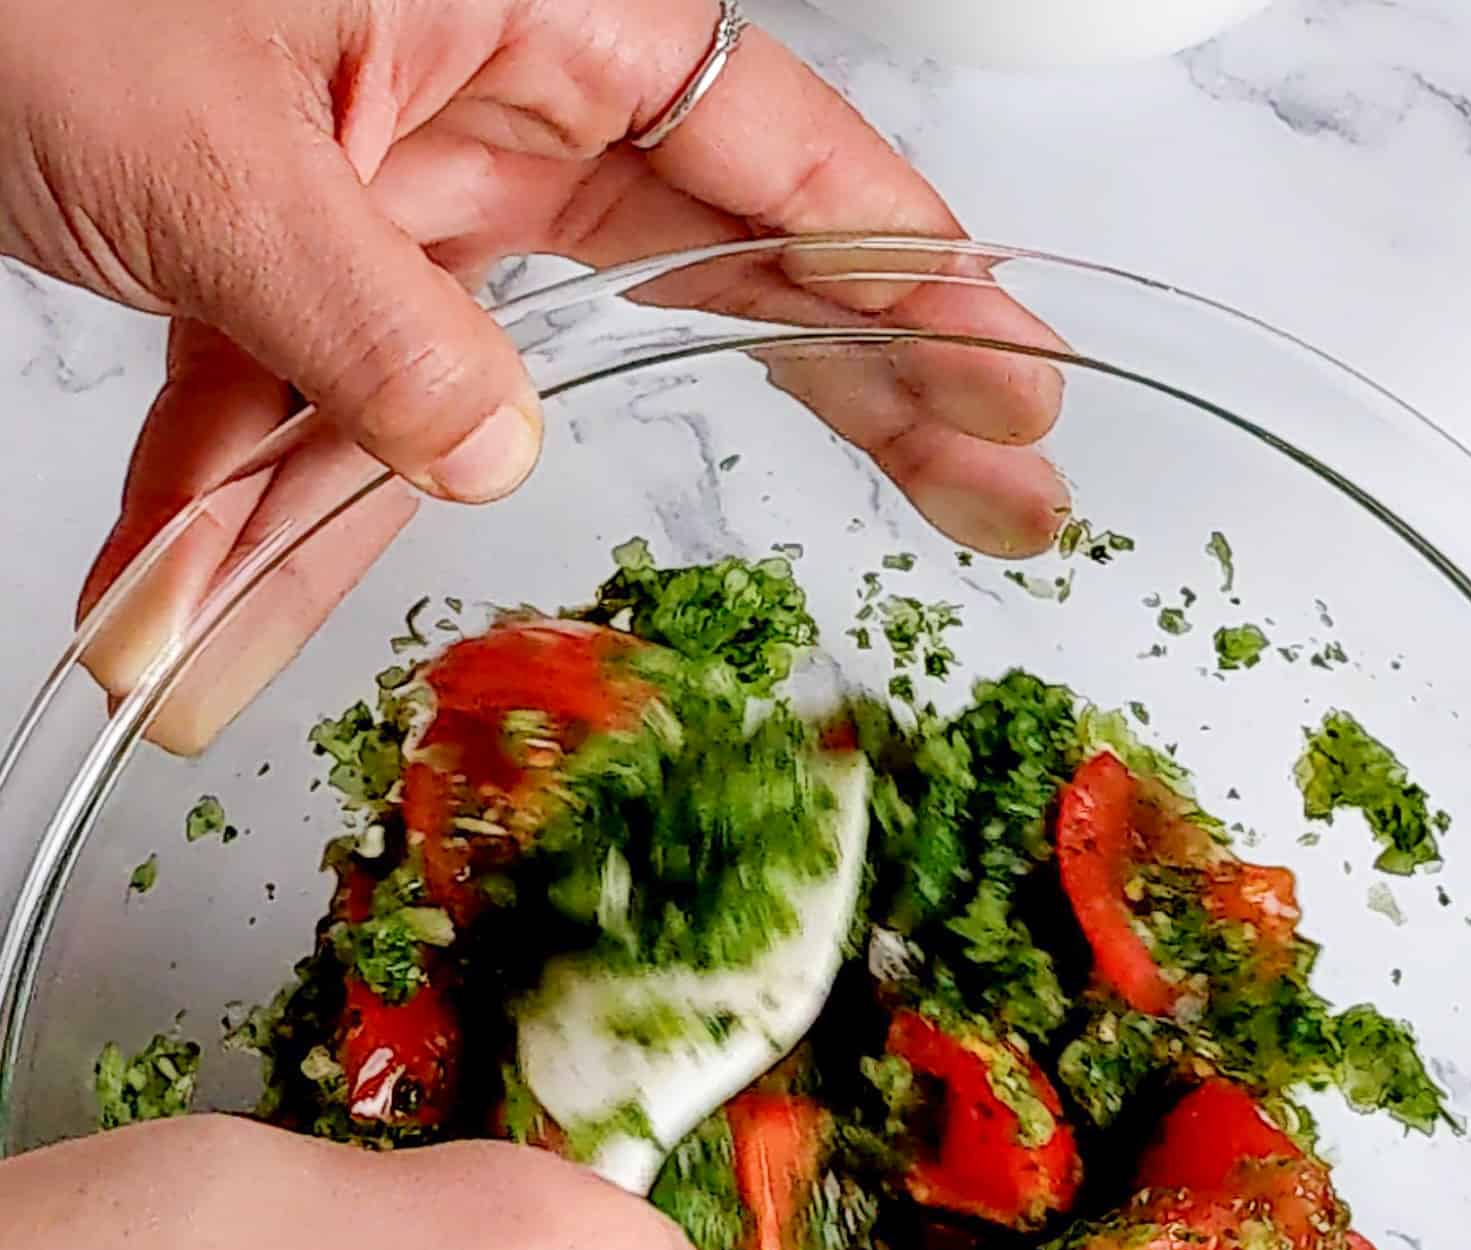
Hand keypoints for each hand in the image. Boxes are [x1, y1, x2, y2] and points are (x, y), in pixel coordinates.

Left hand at [0, 0, 1067, 743]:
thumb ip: (377, 321)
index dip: (913, 278)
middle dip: (834, 402)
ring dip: (341, 540)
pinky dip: (215, 507)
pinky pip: (281, 408)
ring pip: (444, 392)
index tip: (1014, 387)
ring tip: (259, 667)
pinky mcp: (274, 254)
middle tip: (985, 499)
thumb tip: (504, 460)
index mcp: (523, 17)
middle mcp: (476, 104)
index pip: (777, 158)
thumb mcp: (213, 142)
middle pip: (704, 272)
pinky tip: (159, 616)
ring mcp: (380, 187)